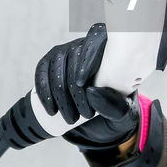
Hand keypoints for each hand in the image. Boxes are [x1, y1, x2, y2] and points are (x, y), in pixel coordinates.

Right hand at [34, 23, 139, 150]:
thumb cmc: (116, 112)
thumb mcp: (124, 114)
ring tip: (71, 119)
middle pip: (74, 58)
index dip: (87, 62)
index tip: (83, 84)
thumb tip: (93, 91)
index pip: (97, 44)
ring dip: (60, 95)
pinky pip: (41, 72)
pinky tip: (52, 110)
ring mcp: (65, 52)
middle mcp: (86, 45)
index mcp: (110, 50)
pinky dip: (44, 92)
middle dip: (76, 89)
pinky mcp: (49, 63)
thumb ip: (116, 106)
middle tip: (85, 115)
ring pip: (56, 67)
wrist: (96, 122)